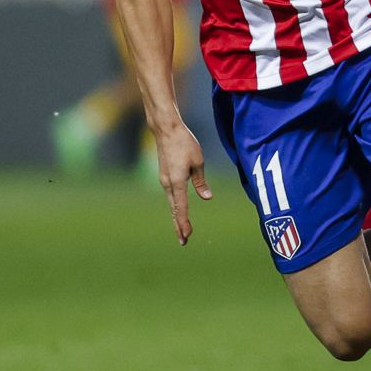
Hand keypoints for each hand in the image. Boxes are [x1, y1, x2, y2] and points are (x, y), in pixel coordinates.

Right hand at [152, 123, 211, 244]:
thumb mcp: (198, 162)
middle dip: (179, 225)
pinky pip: (171, 195)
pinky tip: (178, 209)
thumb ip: (201, 182)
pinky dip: (175, 205)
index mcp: (177, 182)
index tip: (187, 236)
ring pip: (172, 203)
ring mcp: (164, 180)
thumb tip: (206, 198)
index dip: (184, 223)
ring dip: (176, 216)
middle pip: (174, 209)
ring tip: (182, 230)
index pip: (180, 208)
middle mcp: (168, 183)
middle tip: (183, 241)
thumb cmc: (184, 143)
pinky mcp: (165, 175)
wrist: (166, 129)